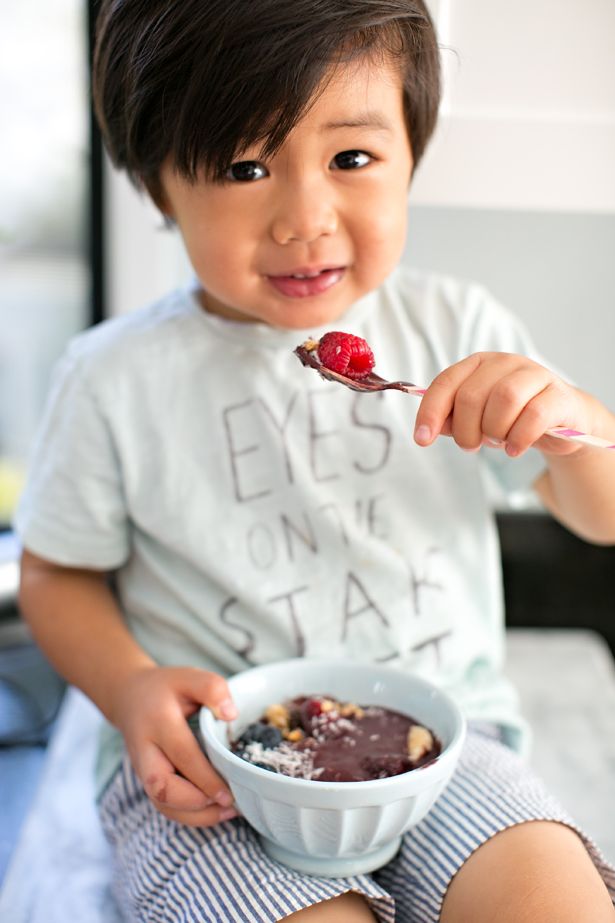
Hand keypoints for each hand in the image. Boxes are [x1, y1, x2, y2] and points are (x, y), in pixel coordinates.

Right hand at [111, 665, 239, 825]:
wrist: (129, 697)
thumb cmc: (166, 688)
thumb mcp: (189, 677)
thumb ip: (212, 689)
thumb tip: (230, 715)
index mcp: (158, 721)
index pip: (181, 753)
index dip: (205, 777)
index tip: (230, 790)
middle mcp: (145, 750)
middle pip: (161, 787)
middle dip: (195, 803)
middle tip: (230, 802)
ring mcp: (143, 769)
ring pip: (161, 804)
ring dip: (195, 816)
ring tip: (229, 812)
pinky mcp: (147, 780)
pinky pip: (164, 806)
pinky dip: (188, 816)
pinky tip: (215, 812)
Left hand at [414, 352, 590, 456]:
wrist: (561, 421)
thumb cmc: (512, 418)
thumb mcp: (476, 420)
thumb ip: (451, 420)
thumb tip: (430, 428)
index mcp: (478, 364)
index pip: (445, 383)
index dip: (430, 412)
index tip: (422, 440)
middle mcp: (504, 363)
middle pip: (471, 395)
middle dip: (466, 430)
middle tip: (472, 445)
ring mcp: (534, 374)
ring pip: (504, 400)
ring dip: (495, 431)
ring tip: (499, 442)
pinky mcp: (558, 394)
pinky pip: (533, 415)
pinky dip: (519, 438)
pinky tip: (515, 448)